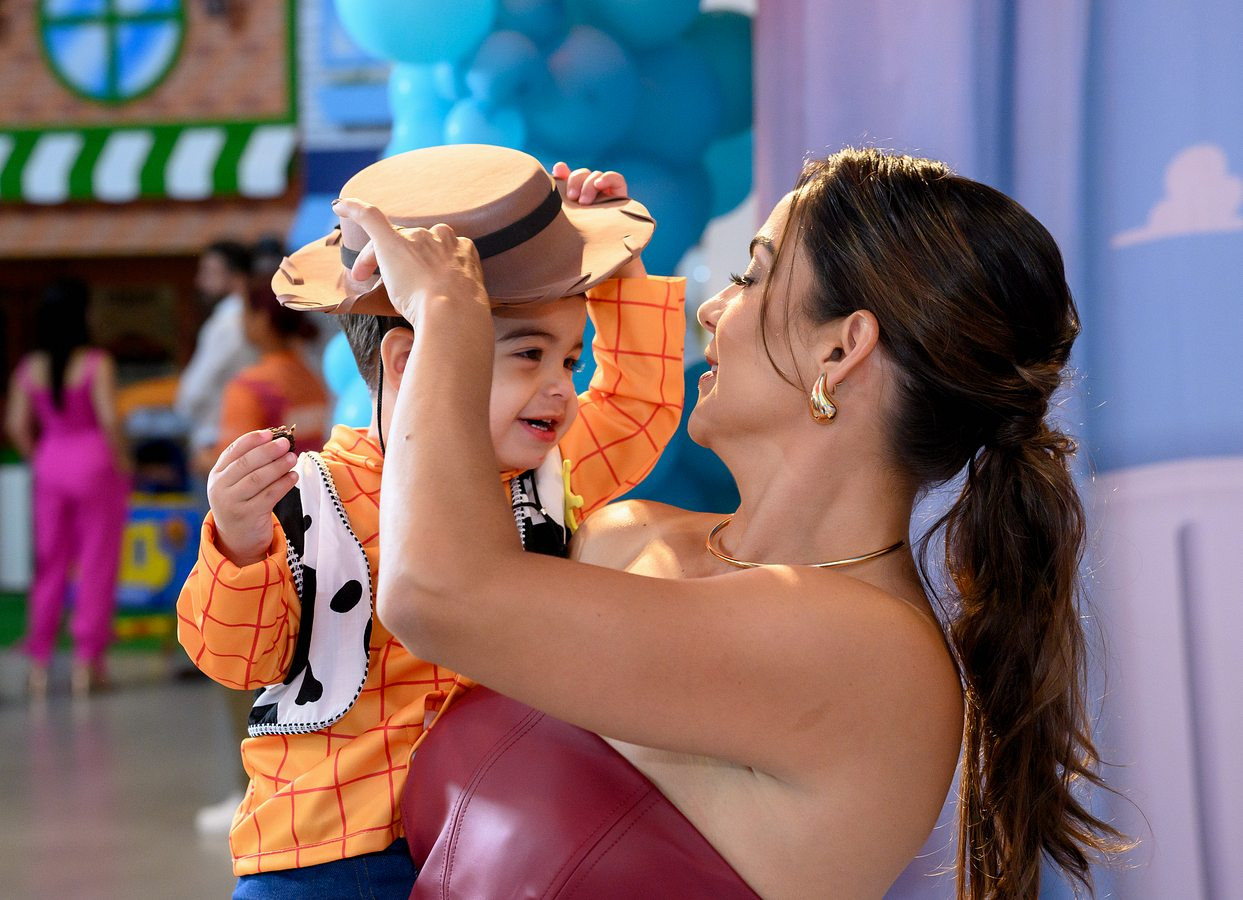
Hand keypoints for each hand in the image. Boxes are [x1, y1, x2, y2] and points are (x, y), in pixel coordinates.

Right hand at [207, 430, 297, 566]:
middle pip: (246, 463)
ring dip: (278, 466)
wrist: (236, 538)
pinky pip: (269, 496)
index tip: (270, 433)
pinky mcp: (248, 516)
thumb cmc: (242, 502)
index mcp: (216, 475)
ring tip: (293, 458)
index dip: (252, 440)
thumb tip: (275, 439)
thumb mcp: (236, 483)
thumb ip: (248, 463)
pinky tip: (294, 476)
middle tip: (286, 443)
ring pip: (258, 479)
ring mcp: (232, 503)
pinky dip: (283, 484)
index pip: (233, 451)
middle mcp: (219, 488)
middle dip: (268, 451)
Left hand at [334, 199, 488, 324]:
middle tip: (379, 286)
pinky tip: (340, 208)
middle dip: (395, 263)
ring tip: (363, 279)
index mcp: (462, 249)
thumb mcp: (466, 301)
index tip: (414, 281)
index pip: (436, 249)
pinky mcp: (390, 240)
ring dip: (375, 257)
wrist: (454, 313)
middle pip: (411, 243)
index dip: (421, 264)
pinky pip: (370, 216)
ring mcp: (417, 238)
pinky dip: (353, 209)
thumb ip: (454, 297)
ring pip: (391, 241)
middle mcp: (440, 237)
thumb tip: (440, 319)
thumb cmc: (461, 315)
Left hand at [552, 163, 645, 277]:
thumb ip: (558, 217)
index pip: (567, 177)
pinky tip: (599, 185)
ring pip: (595, 175)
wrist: (612, 266)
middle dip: (575, 181)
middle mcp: (589, 195)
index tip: (556, 172)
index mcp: (574, 200)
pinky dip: (608, 178)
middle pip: (581, 174)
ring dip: (588, 185)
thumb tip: (539, 201)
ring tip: (585, 202)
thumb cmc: (584, 254)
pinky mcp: (621, 196)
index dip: (562, 172)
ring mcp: (605, 194)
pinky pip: (616, 179)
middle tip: (572, 198)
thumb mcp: (567, 234)